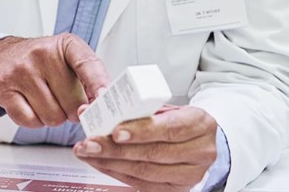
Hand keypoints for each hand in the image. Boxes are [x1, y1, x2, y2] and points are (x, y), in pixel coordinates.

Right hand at [0, 33, 110, 128]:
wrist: (3, 57)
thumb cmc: (43, 62)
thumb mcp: (69, 60)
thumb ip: (89, 80)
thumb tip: (101, 108)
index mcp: (66, 44)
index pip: (87, 64)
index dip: (98, 83)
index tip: (105, 98)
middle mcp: (43, 53)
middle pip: (73, 103)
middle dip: (72, 111)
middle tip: (63, 100)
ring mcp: (21, 71)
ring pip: (52, 116)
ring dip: (53, 117)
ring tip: (46, 100)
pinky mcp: (5, 89)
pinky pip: (30, 121)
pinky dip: (35, 121)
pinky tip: (31, 105)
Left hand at [73, 106, 218, 191]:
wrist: (200, 140)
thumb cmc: (178, 120)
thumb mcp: (165, 107)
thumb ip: (136, 107)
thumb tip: (96, 105)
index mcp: (200, 124)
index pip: (169, 128)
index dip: (141, 131)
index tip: (115, 131)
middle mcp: (200, 152)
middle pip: (153, 153)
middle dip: (116, 148)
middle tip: (90, 142)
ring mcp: (190, 174)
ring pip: (145, 171)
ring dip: (110, 162)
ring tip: (88, 152)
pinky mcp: (176, 189)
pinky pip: (142, 183)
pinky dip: (116, 172)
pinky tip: (100, 163)